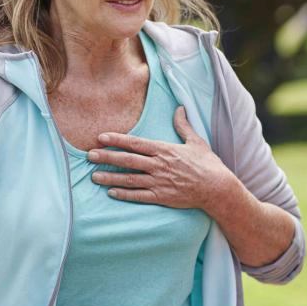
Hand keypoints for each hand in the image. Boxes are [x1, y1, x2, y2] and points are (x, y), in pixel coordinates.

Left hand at [87, 105, 234, 209]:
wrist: (218, 188)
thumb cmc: (208, 164)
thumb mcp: (196, 141)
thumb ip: (183, 125)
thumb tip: (179, 108)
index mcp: (165, 150)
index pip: (136, 143)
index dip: (117, 140)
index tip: (101, 137)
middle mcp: (159, 165)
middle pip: (128, 160)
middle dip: (107, 157)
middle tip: (89, 155)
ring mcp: (160, 182)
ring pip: (130, 179)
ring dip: (110, 178)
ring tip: (93, 177)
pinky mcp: (162, 197)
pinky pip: (139, 196)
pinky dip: (125, 194)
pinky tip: (111, 193)